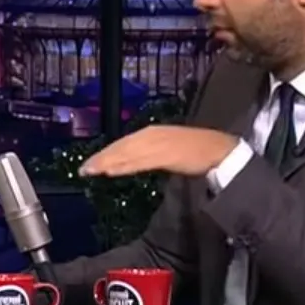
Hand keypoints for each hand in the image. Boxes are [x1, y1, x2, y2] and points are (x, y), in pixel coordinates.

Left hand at [78, 125, 239, 177]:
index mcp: (153, 133)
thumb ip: (152, 156)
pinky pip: (141, 161)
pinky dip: (125, 166)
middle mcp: (152, 135)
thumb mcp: (169, 151)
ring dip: (108, 162)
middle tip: (83, 169)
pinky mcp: (167, 154)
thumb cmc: (198, 152)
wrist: (221, 151)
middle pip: (121, 147)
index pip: (124, 144)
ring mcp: (159, 144)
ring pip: (127, 154)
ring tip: (91, 171)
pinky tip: (112, 171)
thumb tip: (133, 163)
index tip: (90, 164)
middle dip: (101, 158)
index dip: (106, 153)